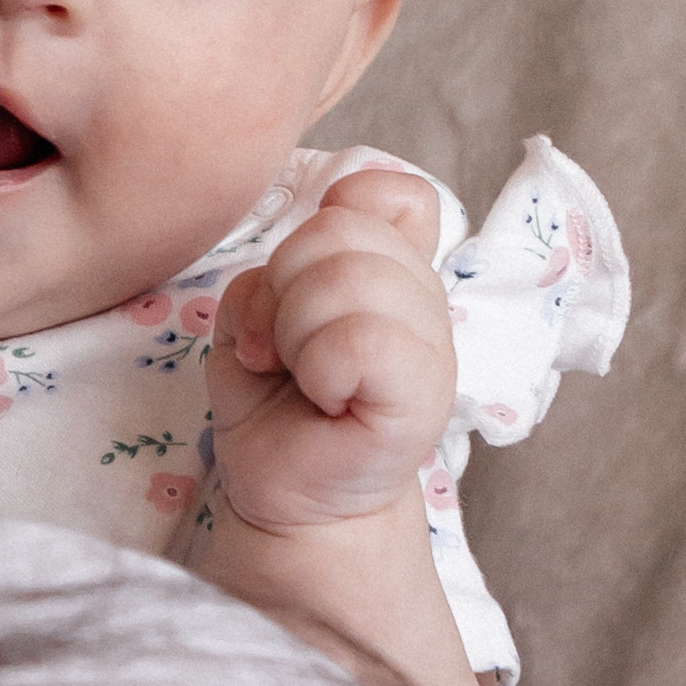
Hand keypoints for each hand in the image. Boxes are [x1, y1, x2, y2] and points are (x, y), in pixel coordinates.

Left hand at [207, 169, 456, 535]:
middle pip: (341, 229)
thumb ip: (272, 273)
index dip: (341, 210)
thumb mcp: (254, 317)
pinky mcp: (424, 397)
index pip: (398, 193)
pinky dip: (319, 367)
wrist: (286, 492)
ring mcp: (431, 346)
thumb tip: (282, 280)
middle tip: (276, 347)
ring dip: (292, 331)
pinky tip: (321, 398)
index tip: (296, 276)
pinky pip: (362, 341)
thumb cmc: (272, 402)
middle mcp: (420, 298)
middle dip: (280, 287)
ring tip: (295, 374)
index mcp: (390, 268)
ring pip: (348, 276)